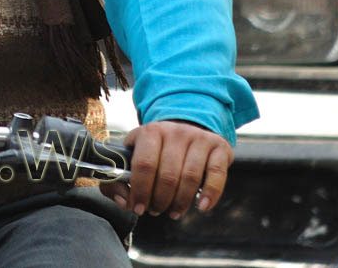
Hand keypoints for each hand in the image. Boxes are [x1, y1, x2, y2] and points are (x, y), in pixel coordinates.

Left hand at [99, 120, 232, 219]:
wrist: (186, 126)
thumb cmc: (157, 149)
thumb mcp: (134, 154)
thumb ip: (119, 179)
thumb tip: (124, 202)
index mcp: (150, 132)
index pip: (144, 164)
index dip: (140, 191)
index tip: (138, 207)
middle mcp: (175, 131)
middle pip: (167, 175)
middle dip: (160, 200)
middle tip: (156, 210)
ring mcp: (198, 138)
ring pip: (190, 177)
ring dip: (180, 202)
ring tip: (174, 212)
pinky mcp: (218, 147)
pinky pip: (216, 174)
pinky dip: (210, 194)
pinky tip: (201, 207)